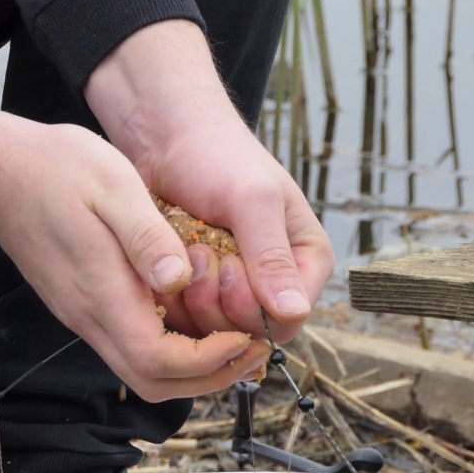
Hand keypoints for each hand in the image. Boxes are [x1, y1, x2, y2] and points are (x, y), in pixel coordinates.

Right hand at [0, 98, 271, 401]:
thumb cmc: (59, 169)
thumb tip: (178, 280)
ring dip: (194, 365)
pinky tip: (196, 313)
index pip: (160, 361)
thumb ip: (146, 235)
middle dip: (211, 376)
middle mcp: (91, 315)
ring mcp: (83, 313)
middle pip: (155, 382)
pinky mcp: (82, 303)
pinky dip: (171, 346)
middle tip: (253, 345)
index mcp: (102, 292)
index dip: (210, 360)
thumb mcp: (114, 185)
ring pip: (143, 370)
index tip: (246, 335)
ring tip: (235, 333)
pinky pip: (131, 345)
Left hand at [86, 20, 334, 343]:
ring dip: (192, 297)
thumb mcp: (252, 200)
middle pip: (250, 332)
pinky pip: (186, 321)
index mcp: (306, 260)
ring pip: (215, 332)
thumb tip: (296, 312)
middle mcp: (275, 281)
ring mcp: (235, 288)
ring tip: (185, 249)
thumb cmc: (219, 156)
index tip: (228, 261)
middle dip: (218, 300)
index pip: (289, 319)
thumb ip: (272, 256)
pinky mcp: (200, 291)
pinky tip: (168, 261)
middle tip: (201, 252)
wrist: (168, 139)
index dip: (255, 304)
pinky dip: (172, 298)